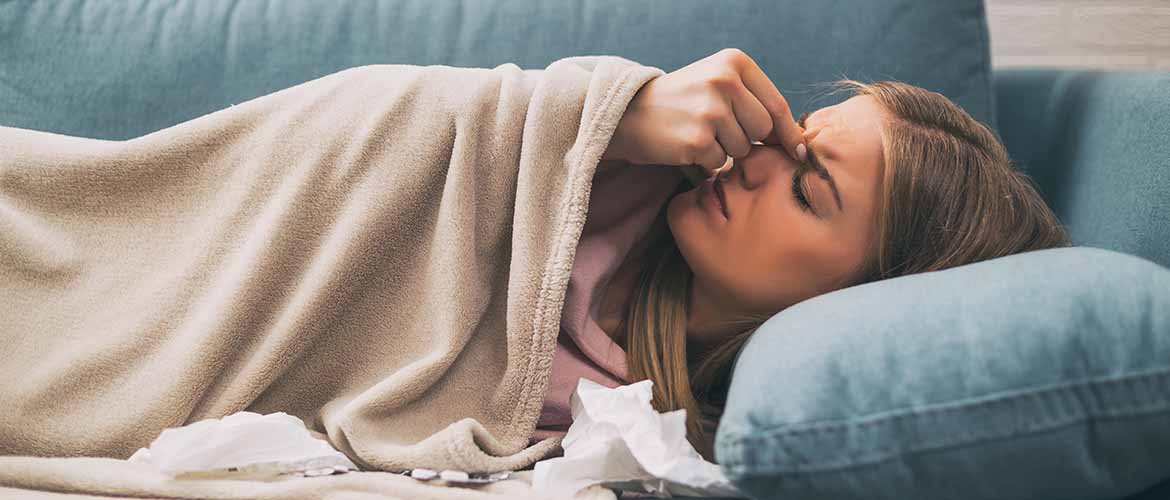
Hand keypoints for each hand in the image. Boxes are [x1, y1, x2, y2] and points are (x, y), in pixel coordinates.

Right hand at [602, 48, 805, 174]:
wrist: (628, 113)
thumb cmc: (681, 103)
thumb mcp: (717, 84)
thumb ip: (753, 101)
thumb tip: (800, 142)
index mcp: (734, 63)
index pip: (776, 105)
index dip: (789, 133)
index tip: (798, 152)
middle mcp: (724, 81)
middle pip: (762, 129)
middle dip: (746, 139)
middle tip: (716, 130)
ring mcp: (711, 110)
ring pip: (741, 149)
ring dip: (723, 150)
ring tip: (697, 133)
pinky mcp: (697, 138)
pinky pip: (718, 163)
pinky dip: (704, 161)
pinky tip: (684, 145)